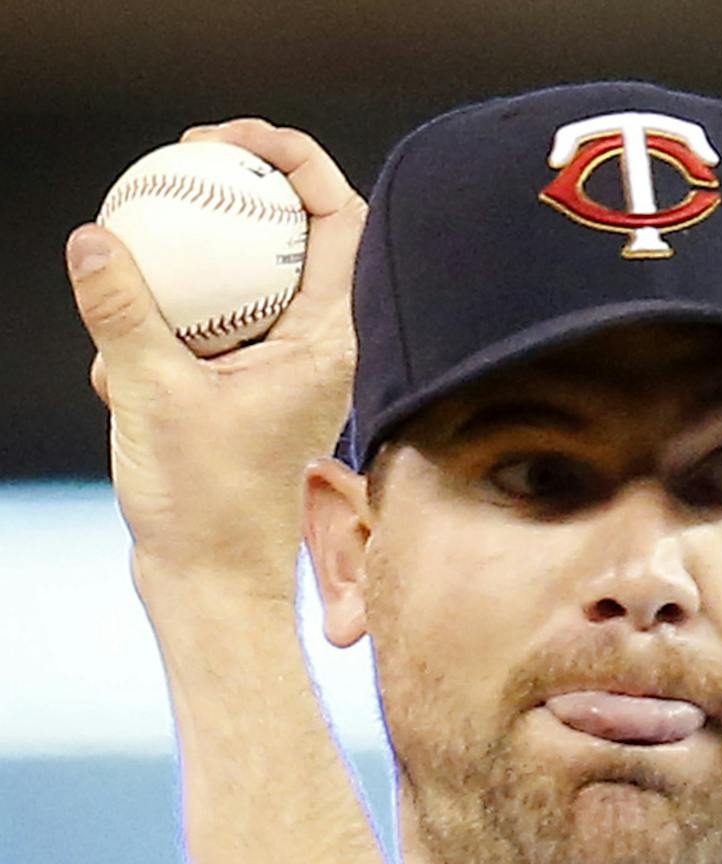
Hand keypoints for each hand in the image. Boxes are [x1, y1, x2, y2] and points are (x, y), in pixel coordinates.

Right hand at [66, 119, 363, 599]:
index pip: (342, 222)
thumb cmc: (204, 507)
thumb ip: (125, 311)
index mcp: (329, 346)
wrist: (211, 581)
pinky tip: (120, 350)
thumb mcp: (151, 395)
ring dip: (200, 252)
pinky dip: (170, 313)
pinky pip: (216, 321)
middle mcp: (322, 352)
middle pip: (302, 233)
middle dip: (247, 184)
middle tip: (185, 158)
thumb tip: (96, 239)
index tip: (229, 142)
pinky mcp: (250, 389)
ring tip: (142, 245)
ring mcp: (287, 370)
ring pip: (253, 276)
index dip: (296, 161)